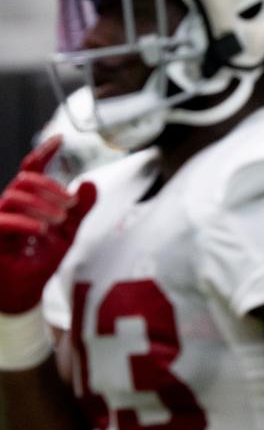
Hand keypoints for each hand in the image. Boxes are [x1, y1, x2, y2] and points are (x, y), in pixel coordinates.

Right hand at [0, 136, 96, 313]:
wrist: (25, 290)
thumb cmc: (40, 261)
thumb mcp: (68, 233)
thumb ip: (80, 209)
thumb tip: (89, 183)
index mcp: (28, 201)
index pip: (31, 169)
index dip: (43, 152)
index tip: (60, 139)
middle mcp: (10, 205)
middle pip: (24, 179)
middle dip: (50, 187)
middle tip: (69, 205)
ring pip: (14, 195)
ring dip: (42, 205)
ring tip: (59, 221)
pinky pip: (2, 220)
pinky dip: (25, 223)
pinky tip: (42, 231)